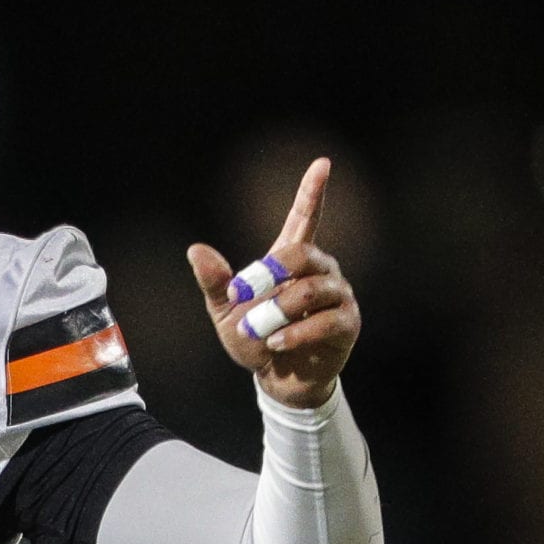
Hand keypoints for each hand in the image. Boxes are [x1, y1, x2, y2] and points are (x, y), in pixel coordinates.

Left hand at [187, 157, 361, 408]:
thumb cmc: (254, 338)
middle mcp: (321, 271)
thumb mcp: (225, 311)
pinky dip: (296, 333)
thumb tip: (196, 250)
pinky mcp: (347, 324)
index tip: (322, 164)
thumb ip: (215, 282)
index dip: (313, 191)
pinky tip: (276, 342)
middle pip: (303, 254)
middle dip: (270, 275)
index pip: (305, 217)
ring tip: (258, 331)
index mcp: (292, 260)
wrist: (276, 379)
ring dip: (278, 312)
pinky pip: (325, 321)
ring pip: (312, 290)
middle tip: (244, 297)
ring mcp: (338, 296)